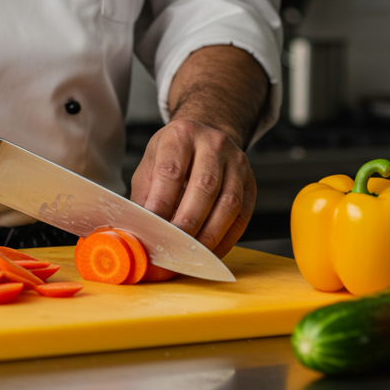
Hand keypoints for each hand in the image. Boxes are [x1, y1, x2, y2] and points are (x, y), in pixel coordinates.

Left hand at [130, 118, 256, 256]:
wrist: (206, 137)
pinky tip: (210, 252)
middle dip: (187, 223)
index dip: (162, 203)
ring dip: (209, 235)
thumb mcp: (151, 165)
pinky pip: (242, 216)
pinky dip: (226, 239)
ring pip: (228, 204)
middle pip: (204, 187)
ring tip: (191, 255)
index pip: (171, 171)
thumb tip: (139, 232)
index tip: (153, 228)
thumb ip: (145, 196)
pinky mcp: (251, 183)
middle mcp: (213, 144)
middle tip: (172, 247)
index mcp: (181, 135)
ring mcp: (237, 162)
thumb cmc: (173, 155)